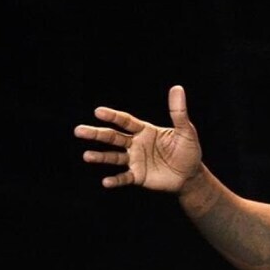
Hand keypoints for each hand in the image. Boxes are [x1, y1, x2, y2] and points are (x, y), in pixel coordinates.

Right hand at [75, 85, 202, 191]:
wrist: (190, 175)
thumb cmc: (188, 150)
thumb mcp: (185, 131)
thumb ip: (178, 112)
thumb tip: (177, 88)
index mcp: (145, 131)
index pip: (126, 121)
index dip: (112, 116)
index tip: (98, 111)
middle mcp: (136, 144)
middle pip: (113, 137)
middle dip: (96, 134)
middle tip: (78, 131)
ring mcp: (135, 160)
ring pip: (114, 157)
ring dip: (100, 157)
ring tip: (86, 156)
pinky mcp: (138, 176)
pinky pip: (124, 178)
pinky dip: (115, 180)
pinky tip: (105, 181)